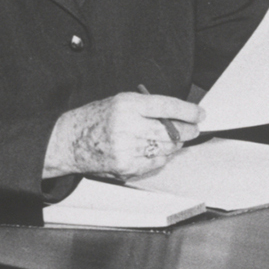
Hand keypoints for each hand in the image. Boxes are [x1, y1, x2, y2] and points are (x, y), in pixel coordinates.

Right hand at [47, 91, 200, 180]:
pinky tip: (152, 150)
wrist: (69, 141)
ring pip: (167, 148)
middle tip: (193, 129)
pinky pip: (156, 163)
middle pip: (172, 131)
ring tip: (168, 139)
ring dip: (174, 144)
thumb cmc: (96, 119)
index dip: (188, 111)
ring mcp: (127, 148)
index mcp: (127, 105)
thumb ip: (149, 107)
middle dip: (188, 130)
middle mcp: (128, 126)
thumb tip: (181, 115)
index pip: (167, 106)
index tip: (200, 114)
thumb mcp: (121, 102)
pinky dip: (160, 157)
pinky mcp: (126, 166)